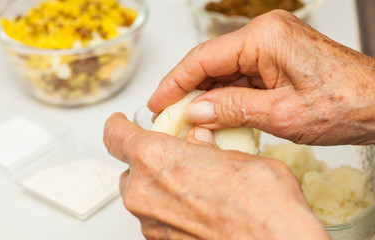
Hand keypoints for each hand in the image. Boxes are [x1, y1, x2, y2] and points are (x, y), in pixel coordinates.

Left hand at [104, 113, 329, 239]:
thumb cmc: (262, 203)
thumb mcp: (236, 156)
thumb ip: (207, 147)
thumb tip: (197, 141)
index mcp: (156, 158)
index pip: (116, 135)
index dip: (117, 125)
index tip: (120, 122)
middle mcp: (144, 193)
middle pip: (131, 168)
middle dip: (149, 161)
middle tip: (176, 158)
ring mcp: (150, 224)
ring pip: (142, 195)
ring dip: (161, 186)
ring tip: (194, 186)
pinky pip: (156, 219)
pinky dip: (169, 209)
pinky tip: (198, 208)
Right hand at [147, 10, 374, 145]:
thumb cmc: (346, 103)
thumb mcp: (281, 114)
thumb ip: (232, 109)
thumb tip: (197, 112)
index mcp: (265, 38)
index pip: (204, 58)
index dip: (175, 82)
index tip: (157, 102)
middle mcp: (266, 36)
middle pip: (211, 62)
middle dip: (188, 90)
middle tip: (168, 114)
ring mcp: (272, 48)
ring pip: (225, 72)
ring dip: (206, 96)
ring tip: (186, 119)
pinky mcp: (277, 61)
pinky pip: (242, 78)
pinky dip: (226, 97)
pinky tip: (214, 115)